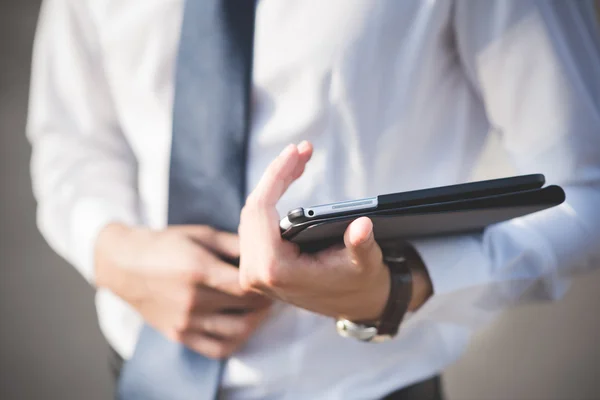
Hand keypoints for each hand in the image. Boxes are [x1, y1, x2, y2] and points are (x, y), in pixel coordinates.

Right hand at [95, 224, 271, 358]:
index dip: (265, 283)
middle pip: (245, 308)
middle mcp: (192, 300)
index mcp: (198, 270)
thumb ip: (234, 243)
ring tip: (260, 309)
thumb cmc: (166, 244)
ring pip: (236, 332)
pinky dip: (236, 340)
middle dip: (264, 300)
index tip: (272, 277)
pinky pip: (217, 348)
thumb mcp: (201, 234)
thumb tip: (265, 248)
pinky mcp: (179, 335)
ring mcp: (185, 321)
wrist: (125, 264)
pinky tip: (241, 325)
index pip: (245, 285)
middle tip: (272, 291)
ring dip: (256, 322)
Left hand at [238, 142, 431, 321]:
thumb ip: (360, 245)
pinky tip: (288, 179)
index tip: (295, 150)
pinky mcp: (256, 265)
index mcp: (275, 271)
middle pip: (254, 207)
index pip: (261, 210)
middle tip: (303, 150)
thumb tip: (362, 226)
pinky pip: (254, 223)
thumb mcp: (365, 264)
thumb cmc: (359, 283)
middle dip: (278, 173)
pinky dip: (270, 197)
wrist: (355, 304)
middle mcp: (255, 273)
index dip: (276, 175)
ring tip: (299, 159)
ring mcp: (252, 270)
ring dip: (274, 183)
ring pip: (252, 213)